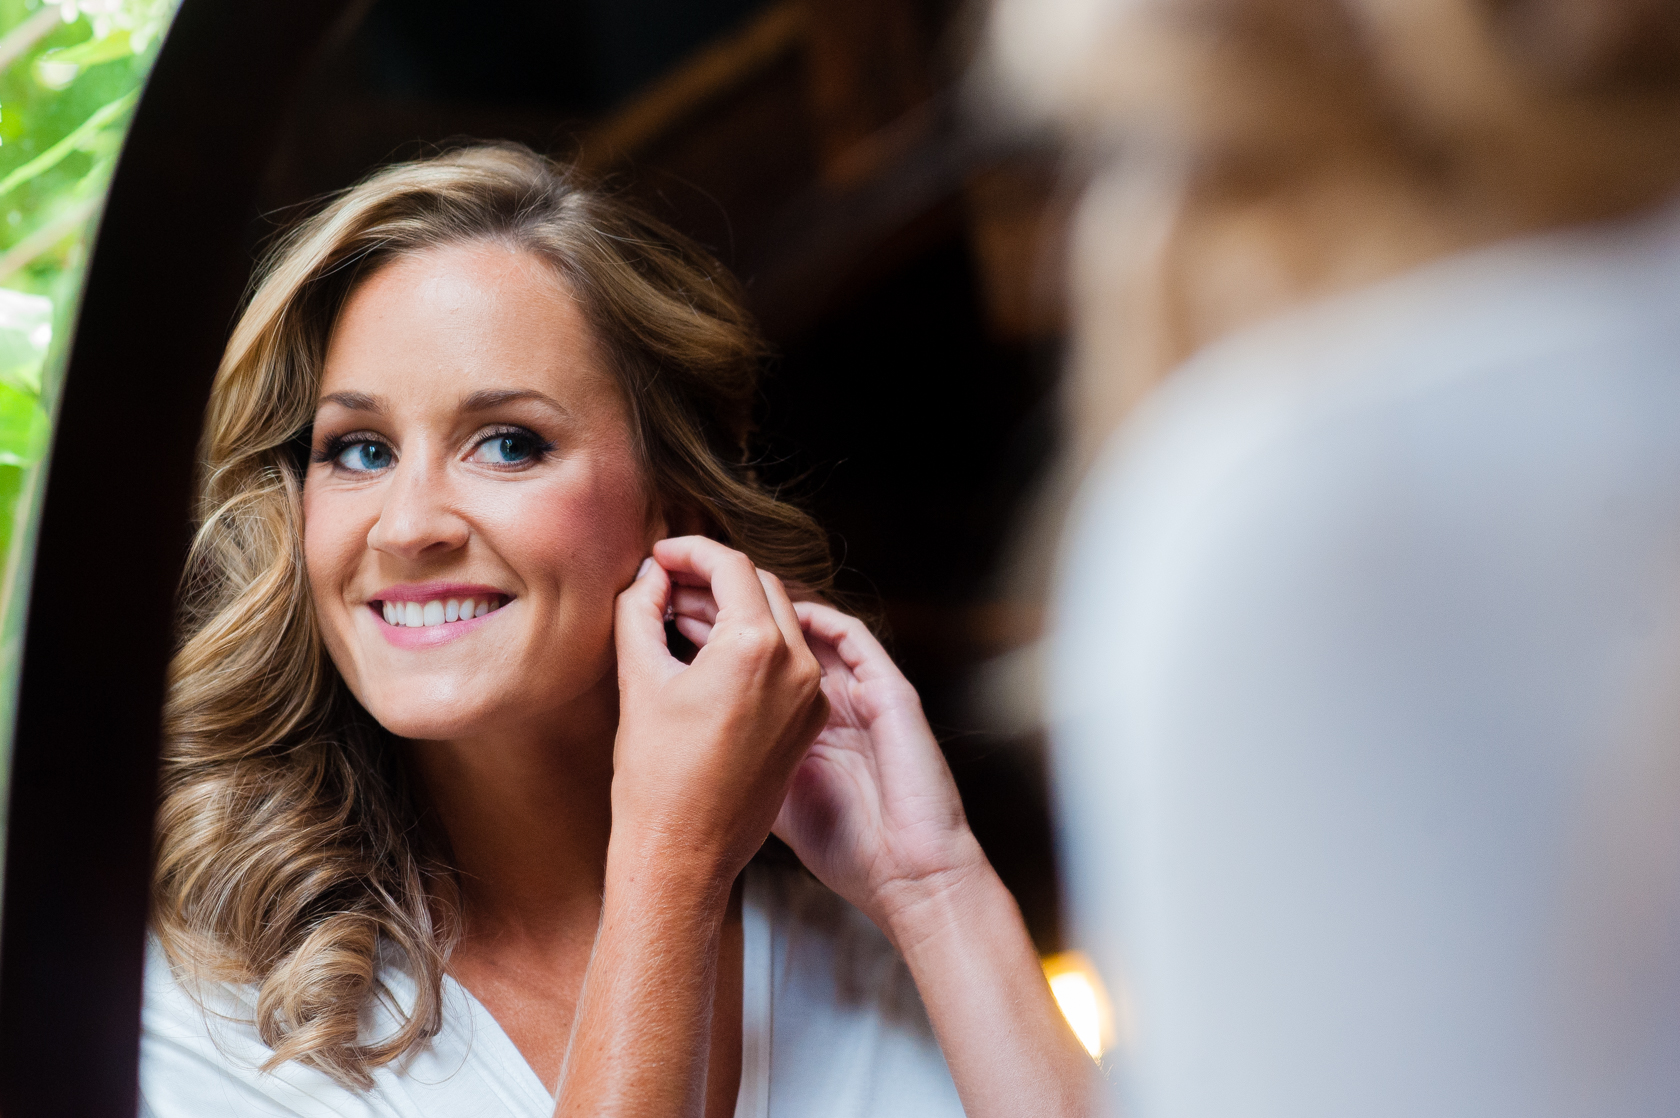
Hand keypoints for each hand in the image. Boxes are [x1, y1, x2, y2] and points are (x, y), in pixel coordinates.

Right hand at [612, 536, 828, 893]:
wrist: (684, 854)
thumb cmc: (655, 776)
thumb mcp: (639, 679)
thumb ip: (640, 611)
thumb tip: (649, 577)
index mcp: (758, 648)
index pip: (730, 566)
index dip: (689, 551)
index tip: (659, 556)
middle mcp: (798, 667)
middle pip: (760, 588)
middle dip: (712, 578)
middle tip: (665, 582)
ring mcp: (810, 698)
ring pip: (778, 625)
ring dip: (732, 611)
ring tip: (678, 615)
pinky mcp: (808, 724)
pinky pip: (787, 664)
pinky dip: (752, 648)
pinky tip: (708, 654)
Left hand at [671, 590, 984, 936]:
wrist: (900, 872)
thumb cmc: (838, 843)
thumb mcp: (772, 787)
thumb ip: (748, 747)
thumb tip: (688, 711)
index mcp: (798, 708)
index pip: (750, 644)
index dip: (705, 616)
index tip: (661, 605)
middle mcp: (826, 690)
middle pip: (769, 619)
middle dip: (718, 594)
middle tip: (670, 580)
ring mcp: (860, 687)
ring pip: (804, 620)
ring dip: (752, 598)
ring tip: (700, 588)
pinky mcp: (888, 691)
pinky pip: (850, 638)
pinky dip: (809, 618)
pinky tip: (767, 612)